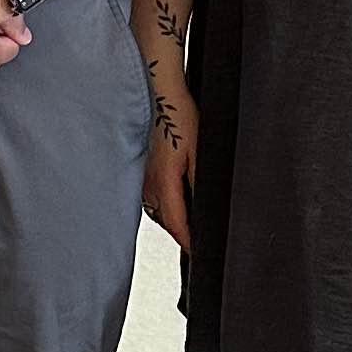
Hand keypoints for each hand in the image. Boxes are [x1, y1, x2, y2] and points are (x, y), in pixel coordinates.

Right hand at [141, 73, 198, 248]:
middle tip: (201, 245)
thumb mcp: (200, 152)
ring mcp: (145, 178)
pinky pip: (156, 200)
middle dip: (183, 235)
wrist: (163, 96)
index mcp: (164, 182)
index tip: (200, 255)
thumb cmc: (181, 119)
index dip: (189, 242)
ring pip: (160, 212)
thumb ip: (201, 184)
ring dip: (175, 222)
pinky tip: (179, 203)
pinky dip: (168, 207)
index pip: (176, 224)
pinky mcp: (145, 172)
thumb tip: (206, 210)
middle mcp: (150, 184)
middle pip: (167, 222)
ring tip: (193, 229)